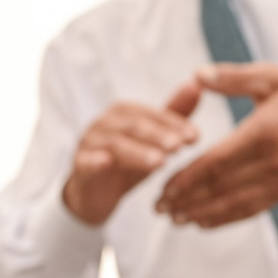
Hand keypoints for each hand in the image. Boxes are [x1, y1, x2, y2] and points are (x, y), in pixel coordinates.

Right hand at [61, 81, 201, 224]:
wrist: (96, 193)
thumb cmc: (128, 162)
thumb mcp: (154, 140)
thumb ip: (173, 114)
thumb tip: (198, 85)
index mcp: (123, 112)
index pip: (151, 114)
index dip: (174, 123)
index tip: (196, 137)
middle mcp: (104, 122)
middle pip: (133, 125)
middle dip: (158, 135)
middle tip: (179, 146)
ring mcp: (89, 143)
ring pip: (115, 144)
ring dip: (138, 152)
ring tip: (161, 163)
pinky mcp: (79, 165)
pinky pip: (87, 161)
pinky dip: (96, 160)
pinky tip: (108, 163)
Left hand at [155, 63, 277, 227]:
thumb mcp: (271, 77)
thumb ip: (232, 78)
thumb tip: (197, 75)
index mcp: (262, 134)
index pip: (215, 163)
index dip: (186, 179)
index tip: (161, 189)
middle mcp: (270, 162)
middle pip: (220, 188)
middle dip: (186, 201)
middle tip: (158, 209)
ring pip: (235, 203)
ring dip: (203, 213)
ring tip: (175, 220)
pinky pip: (254, 208)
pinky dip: (227, 218)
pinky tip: (205, 222)